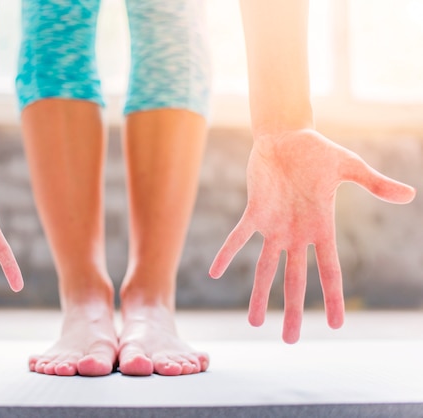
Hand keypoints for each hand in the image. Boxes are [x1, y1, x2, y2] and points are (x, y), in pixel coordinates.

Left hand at [209, 129, 414, 342]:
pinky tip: (215, 273)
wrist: (286, 135)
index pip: (330, 271)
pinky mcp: (254, 212)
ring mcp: (274, 225)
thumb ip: (374, 184)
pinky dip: (227, 253)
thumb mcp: (350, 167)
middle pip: (295, 279)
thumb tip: (409, 195)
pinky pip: (237, 237)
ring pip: (265, 267)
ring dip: (260, 294)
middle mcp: (297, 233)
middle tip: (290, 340)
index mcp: (322, 228)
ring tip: (254, 322)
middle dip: (293, 309)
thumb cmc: (319, 151)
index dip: (333, 298)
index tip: (336, 325)